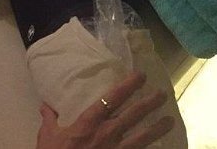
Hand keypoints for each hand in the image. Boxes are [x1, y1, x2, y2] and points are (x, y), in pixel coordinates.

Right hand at [35, 71, 174, 148]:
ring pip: (142, 137)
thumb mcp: (47, 137)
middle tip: (162, 94)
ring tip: (170, 120)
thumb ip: (50, 119)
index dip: (129, 85)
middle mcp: (106, 134)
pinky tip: (160, 147)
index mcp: (89, 122)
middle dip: (150, 103)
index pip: (112, 98)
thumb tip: (46, 106)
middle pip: (134, 114)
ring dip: (157, 128)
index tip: (142, 76)